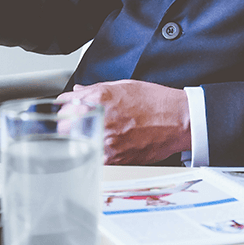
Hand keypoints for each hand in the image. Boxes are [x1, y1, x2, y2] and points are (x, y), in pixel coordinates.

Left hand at [59, 80, 190, 164]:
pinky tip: (102, 147)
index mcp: (100, 98)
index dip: (64, 108)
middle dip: (66, 125)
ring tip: (91, 136)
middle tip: (73, 125)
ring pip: (76, 145)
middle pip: (64, 127)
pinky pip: (93, 158)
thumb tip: (78, 92)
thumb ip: (95, 89)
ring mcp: (107, 141)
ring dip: (79, 141)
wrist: (179, 120)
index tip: (66, 110)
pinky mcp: (115, 158)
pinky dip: (94, 153)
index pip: (65, 104)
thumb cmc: (156, 102)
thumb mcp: (124, 86)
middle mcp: (101, 120)